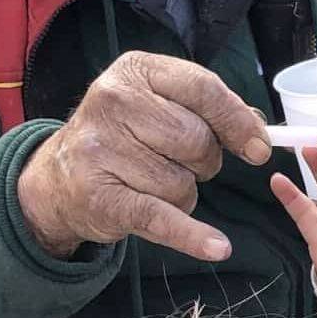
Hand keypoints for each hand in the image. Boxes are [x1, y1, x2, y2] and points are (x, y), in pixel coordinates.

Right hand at [17, 53, 269, 260]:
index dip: (237, 121)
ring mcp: (102, 150)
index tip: (258, 147)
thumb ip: (208, 109)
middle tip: (180, 163)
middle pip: (196, 139)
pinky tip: (217, 247)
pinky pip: (162, 218)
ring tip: (151, 183)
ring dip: (183, 193)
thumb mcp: (158, 103)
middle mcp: (113, 102)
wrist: (58, 178)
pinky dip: (193, 236)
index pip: (203, 88)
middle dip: (204, 160)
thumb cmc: (123, 137)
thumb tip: (257, 133)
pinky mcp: (102, 197)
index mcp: (135, 70)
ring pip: (182, 182)